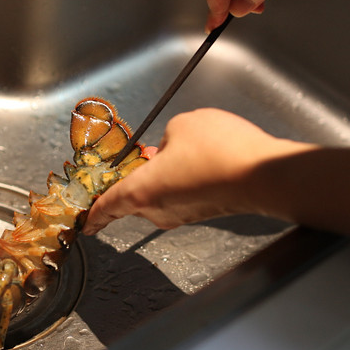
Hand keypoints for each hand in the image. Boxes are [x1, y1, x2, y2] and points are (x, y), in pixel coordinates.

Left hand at [83, 108, 315, 234]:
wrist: (264, 174)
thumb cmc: (219, 151)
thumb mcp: (181, 126)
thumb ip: (165, 138)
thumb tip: (169, 149)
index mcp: (141, 191)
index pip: (107, 206)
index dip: (93, 213)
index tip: (84, 222)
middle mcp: (159, 209)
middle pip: (134, 196)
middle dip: (133, 177)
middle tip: (135, 158)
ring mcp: (183, 214)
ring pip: (160, 194)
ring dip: (161, 175)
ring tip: (176, 150)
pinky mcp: (204, 211)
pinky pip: (181, 194)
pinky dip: (182, 179)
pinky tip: (197, 159)